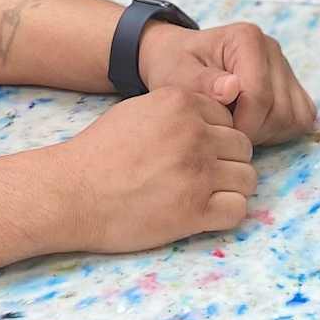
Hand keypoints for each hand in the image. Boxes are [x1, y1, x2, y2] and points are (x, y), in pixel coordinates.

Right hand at [54, 89, 257, 252]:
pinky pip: (237, 210)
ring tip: (205, 197)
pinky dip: (226, 214)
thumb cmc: (99, 153)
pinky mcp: (194, 211)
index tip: (199, 154)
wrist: (71, 192)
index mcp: (182, 104)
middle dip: (229, 163)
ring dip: (231, 189)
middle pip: (243, 148)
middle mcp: (195, 134)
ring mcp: (197, 173)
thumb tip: (211, 121)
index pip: (230, 119)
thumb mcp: (139, 110)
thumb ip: (178, 111)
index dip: (218, 139)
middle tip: (203, 179)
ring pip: (248, 179)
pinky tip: (204, 215)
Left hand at [138, 18, 318, 145]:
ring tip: (235, 126)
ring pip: (295, 117)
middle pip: (280, 110)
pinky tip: (252, 126)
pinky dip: (279, 130)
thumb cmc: (176, 64)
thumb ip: (202, 83)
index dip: (241, 124)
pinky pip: (301, 118)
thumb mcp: (177, 73)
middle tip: (224, 131)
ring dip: (266, 133)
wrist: (180, 58)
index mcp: (247, 39)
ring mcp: (285, 67)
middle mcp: (273, 49)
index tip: (218, 132)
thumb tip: (232, 89)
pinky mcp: (291, 85)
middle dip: (252, 131)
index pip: (259, 95)